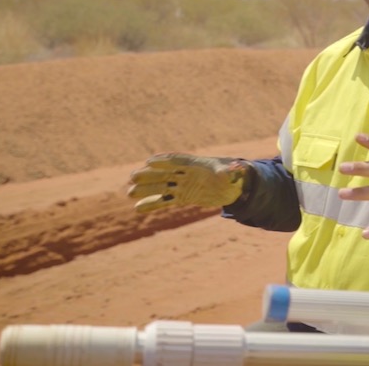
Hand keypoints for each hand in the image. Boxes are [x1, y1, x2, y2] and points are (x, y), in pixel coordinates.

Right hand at [127, 153, 247, 212]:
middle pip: (164, 173)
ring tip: (129, 193)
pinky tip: (137, 207)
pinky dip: (152, 204)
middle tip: (132, 176)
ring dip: (146, 190)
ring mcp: (182, 185)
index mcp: (196, 164)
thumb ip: (234, 170)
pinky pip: (165, 201)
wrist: (233, 186)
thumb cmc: (233, 174)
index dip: (164, 161)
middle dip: (149, 175)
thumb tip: (239, 168)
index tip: (149, 161)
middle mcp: (186, 174)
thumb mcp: (235, 172)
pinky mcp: (182, 197)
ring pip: (161, 188)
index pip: (177, 160)